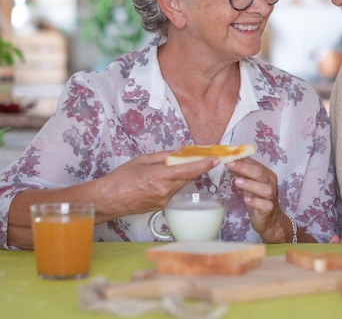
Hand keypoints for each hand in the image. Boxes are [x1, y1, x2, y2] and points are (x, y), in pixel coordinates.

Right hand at [94, 151, 217, 219]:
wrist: (108, 200)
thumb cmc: (120, 179)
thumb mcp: (142, 160)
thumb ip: (163, 156)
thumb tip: (179, 152)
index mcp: (160, 177)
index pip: (189, 171)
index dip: (204, 165)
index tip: (215, 160)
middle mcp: (165, 191)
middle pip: (188, 178)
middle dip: (195, 168)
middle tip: (201, 158)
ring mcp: (164, 200)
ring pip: (181, 185)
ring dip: (183, 176)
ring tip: (175, 167)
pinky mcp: (161, 206)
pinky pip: (173, 192)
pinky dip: (174, 184)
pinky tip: (165, 179)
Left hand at [228, 158, 288, 241]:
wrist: (270, 220)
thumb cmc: (258, 198)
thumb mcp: (250, 184)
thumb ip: (242, 173)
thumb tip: (229, 161)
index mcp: (266, 174)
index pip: (254, 164)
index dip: (241, 160)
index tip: (227, 156)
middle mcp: (270, 183)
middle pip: (259, 173)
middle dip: (244, 168)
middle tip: (230, 164)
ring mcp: (271, 196)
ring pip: (264, 188)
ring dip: (250, 184)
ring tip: (237, 181)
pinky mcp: (269, 209)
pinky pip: (264, 205)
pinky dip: (256, 202)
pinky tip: (247, 200)